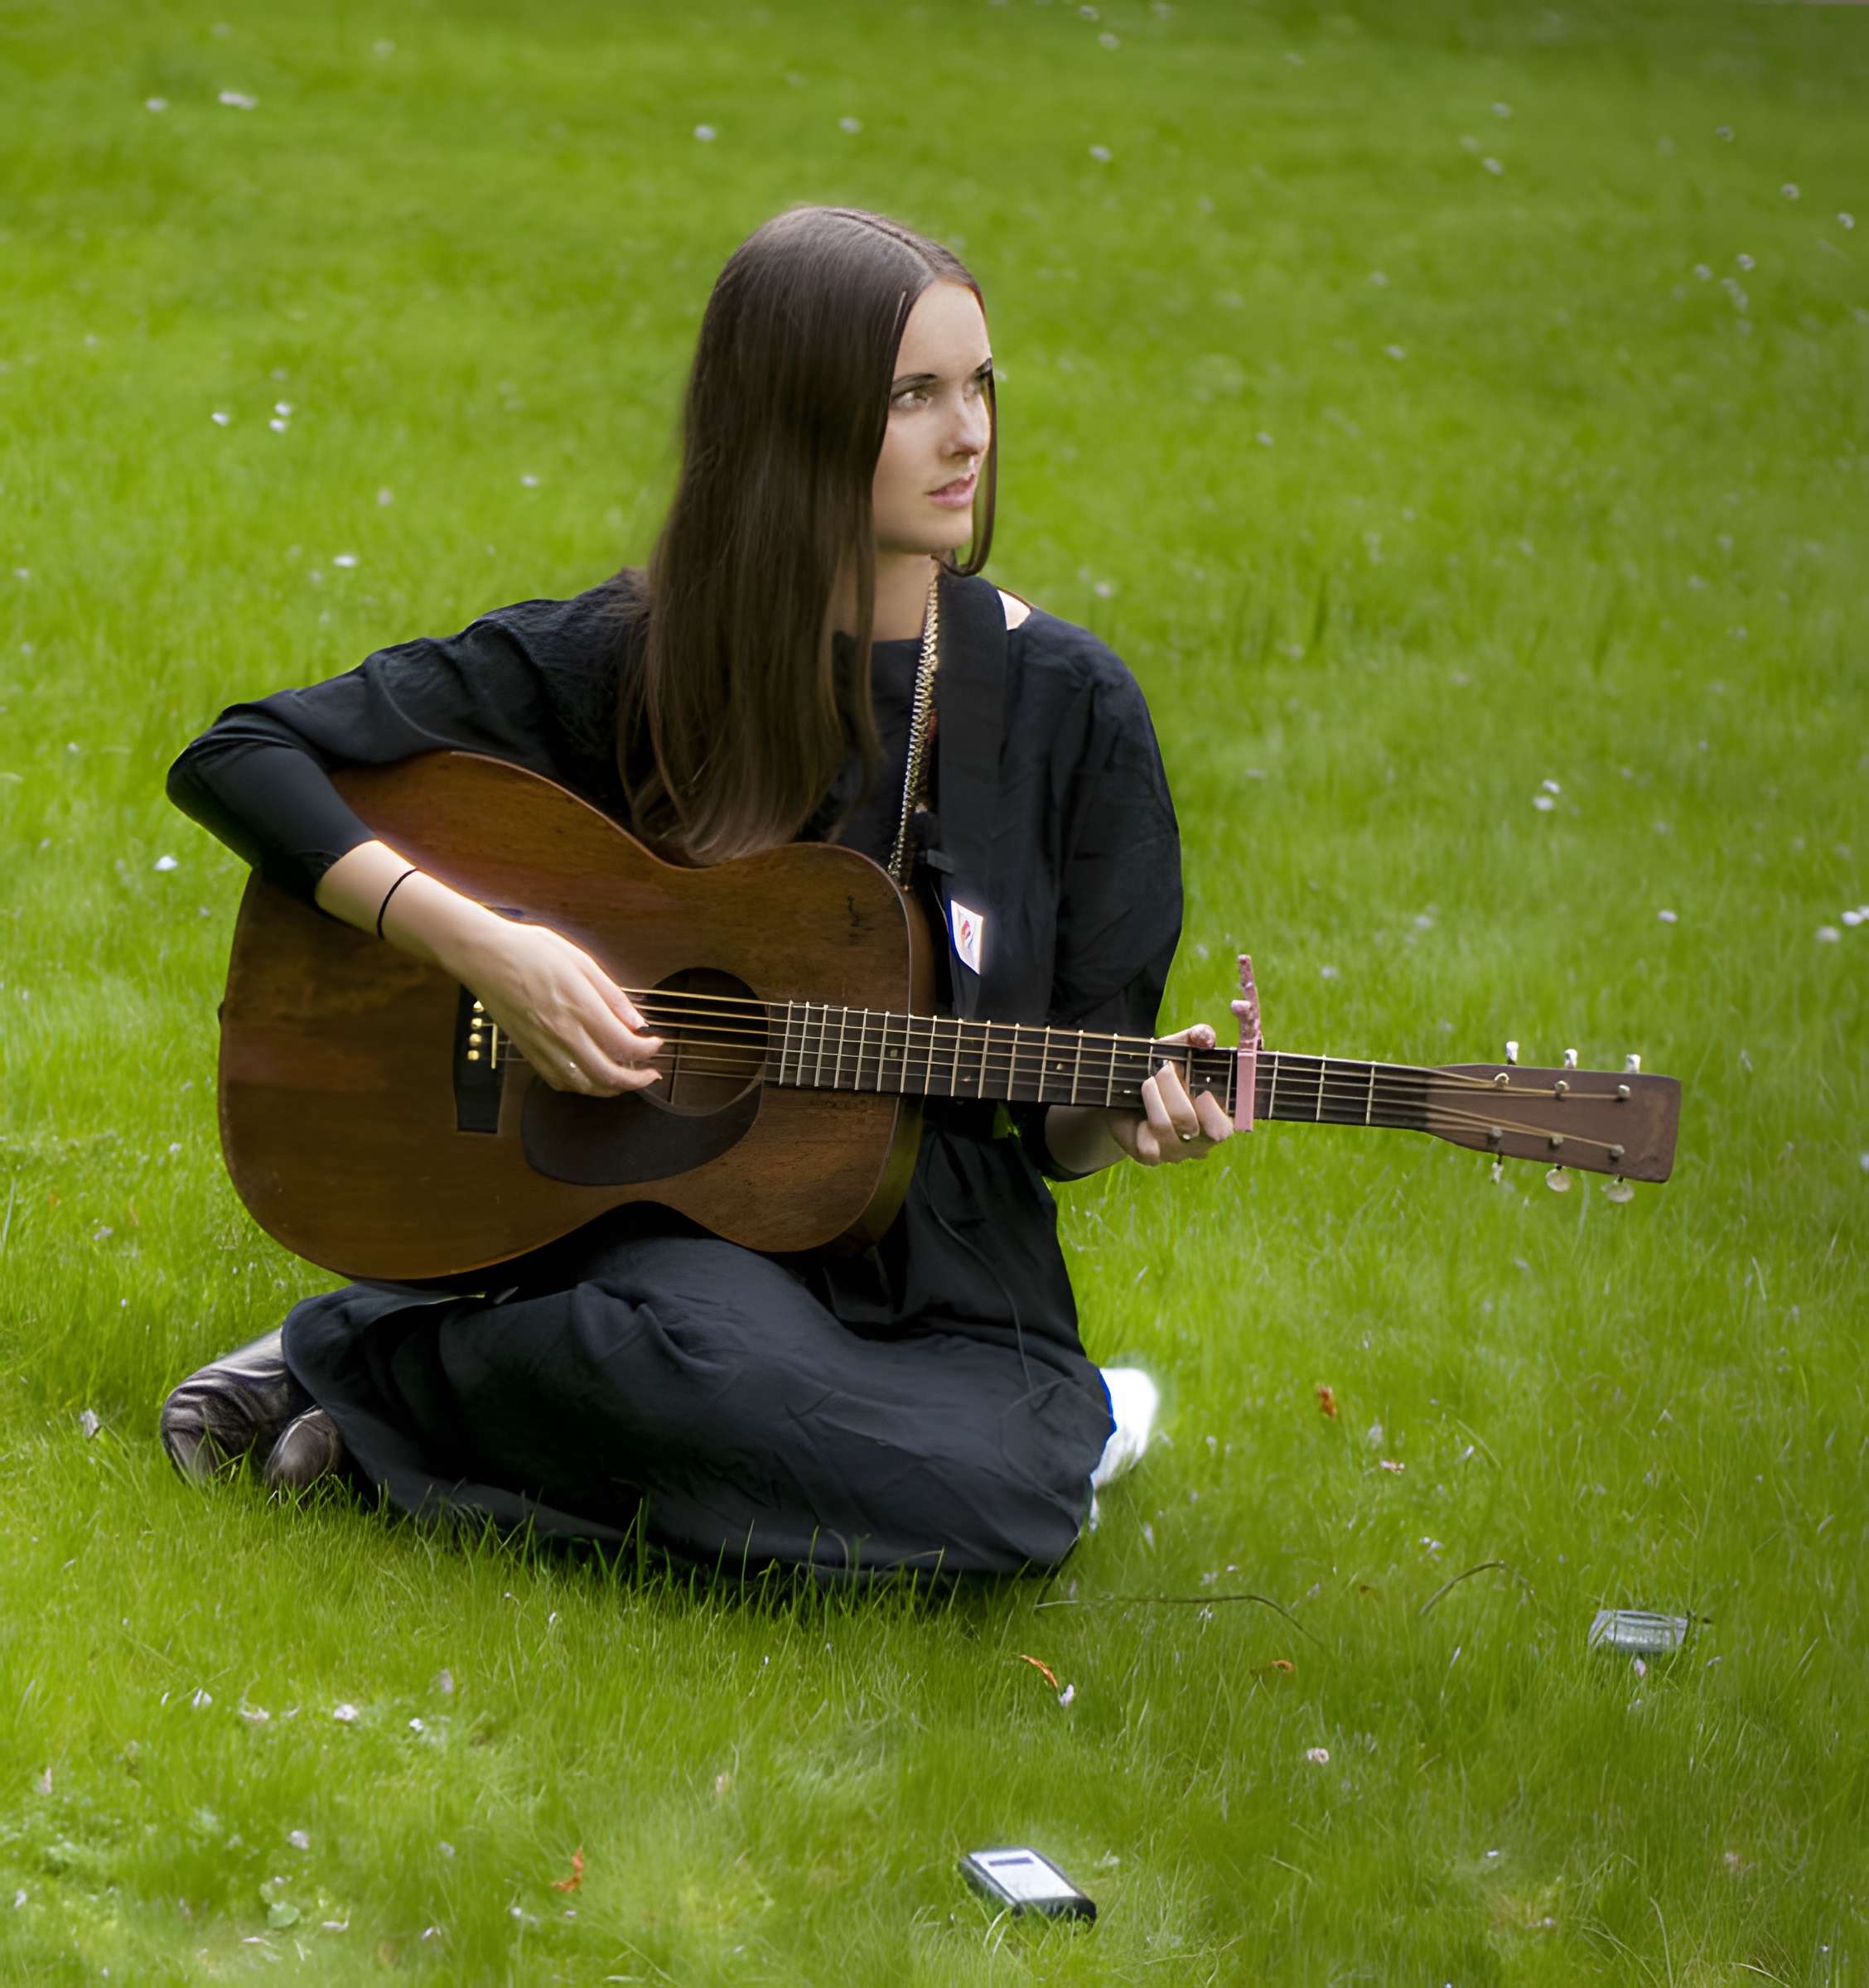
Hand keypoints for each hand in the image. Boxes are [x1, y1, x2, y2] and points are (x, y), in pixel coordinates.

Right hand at [454, 920, 663, 1096]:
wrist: (484, 955)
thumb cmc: (530, 951)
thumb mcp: (581, 961)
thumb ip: (612, 995)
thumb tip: (637, 1021)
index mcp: (580, 1007)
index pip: (625, 1045)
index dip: (647, 1051)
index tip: (656, 1044)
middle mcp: (562, 1032)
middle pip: (608, 1075)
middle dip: (636, 1080)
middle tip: (650, 1074)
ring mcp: (543, 1045)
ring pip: (583, 1085)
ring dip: (610, 1088)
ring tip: (625, 1079)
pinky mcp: (527, 1050)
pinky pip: (558, 1081)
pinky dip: (581, 1086)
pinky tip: (591, 1076)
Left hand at [1106, 1001, 1249, 1167]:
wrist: (1126, 1091)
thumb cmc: (1163, 1071)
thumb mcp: (1179, 1049)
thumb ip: (1196, 1037)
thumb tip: (1206, 1036)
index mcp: (1218, 1117)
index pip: (1226, 1128)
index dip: (1216, 1113)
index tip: (1203, 1092)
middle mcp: (1201, 1140)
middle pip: (1191, 1123)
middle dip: (1175, 1091)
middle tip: (1163, 1069)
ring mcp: (1176, 1150)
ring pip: (1168, 1127)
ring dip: (1155, 1095)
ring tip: (1148, 1079)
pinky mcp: (1150, 1155)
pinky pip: (1149, 1141)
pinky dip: (1144, 1110)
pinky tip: (1141, 1097)